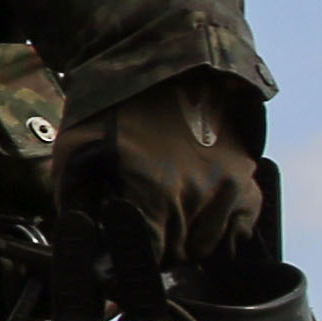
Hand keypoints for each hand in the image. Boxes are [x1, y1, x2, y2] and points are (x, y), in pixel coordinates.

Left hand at [59, 72, 264, 263]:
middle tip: (139, 223)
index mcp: (156, 192)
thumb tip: (82, 247)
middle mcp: (199, 195)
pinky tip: (195, 209)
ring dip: (186, 239)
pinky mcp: (247, 178)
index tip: (121, 247)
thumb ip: (77, 205)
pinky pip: (239, 228)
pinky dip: (218, 228)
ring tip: (165, 212)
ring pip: (207, 247)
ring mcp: (229, 187)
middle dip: (156, 248)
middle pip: (177, 255)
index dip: (130, 259)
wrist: (163, 61)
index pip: (149, 258)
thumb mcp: (74, 151)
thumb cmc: (111, 107)